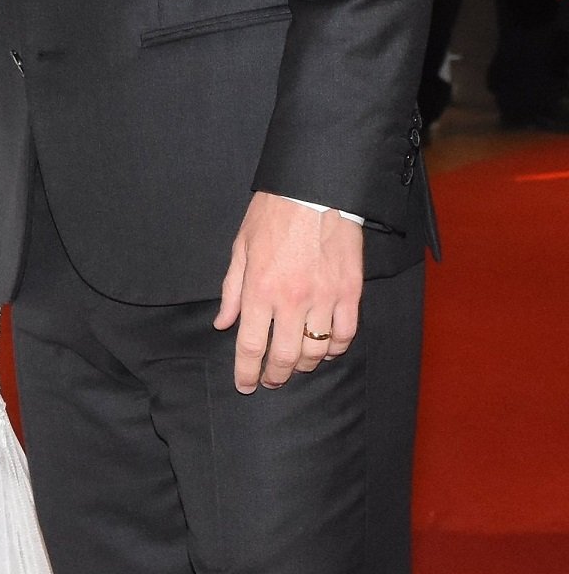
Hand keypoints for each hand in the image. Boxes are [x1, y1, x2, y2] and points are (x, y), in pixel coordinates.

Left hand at [214, 191, 362, 392]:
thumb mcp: (241, 248)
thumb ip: (232, 290)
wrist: (314, 188)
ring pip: (317, 352)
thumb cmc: (273, 214)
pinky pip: (346, 334)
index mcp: (261, 289)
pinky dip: (335, 348)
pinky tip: (326, 349)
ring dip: (304, 366)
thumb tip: (224, 323)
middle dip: (275, 376)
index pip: (251, 346)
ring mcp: (324, 298)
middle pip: (285, 357)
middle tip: (270, 380)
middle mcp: (292, 299)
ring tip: (296, 365)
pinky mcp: (349, 292)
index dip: (246, 372)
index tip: (245, 384)